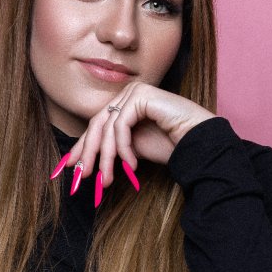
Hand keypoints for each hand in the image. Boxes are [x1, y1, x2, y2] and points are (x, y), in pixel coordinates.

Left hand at [61, 82, 214, 193]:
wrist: (198, 143)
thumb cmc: (170, 146)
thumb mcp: (132, 149)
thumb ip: (112, 147)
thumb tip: (85, 159)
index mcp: (125, 104)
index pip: (97, 125)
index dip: (83, 147)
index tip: (72, 167)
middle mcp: (128, 94)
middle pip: (97, 125)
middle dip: (89, 153)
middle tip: (82, 176)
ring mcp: (134, 92)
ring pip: (107, 128)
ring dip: (106, 158)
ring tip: (108, 179)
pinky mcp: (141, 95)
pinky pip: (121, 125)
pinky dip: (123, 148)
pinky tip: (131, 165)